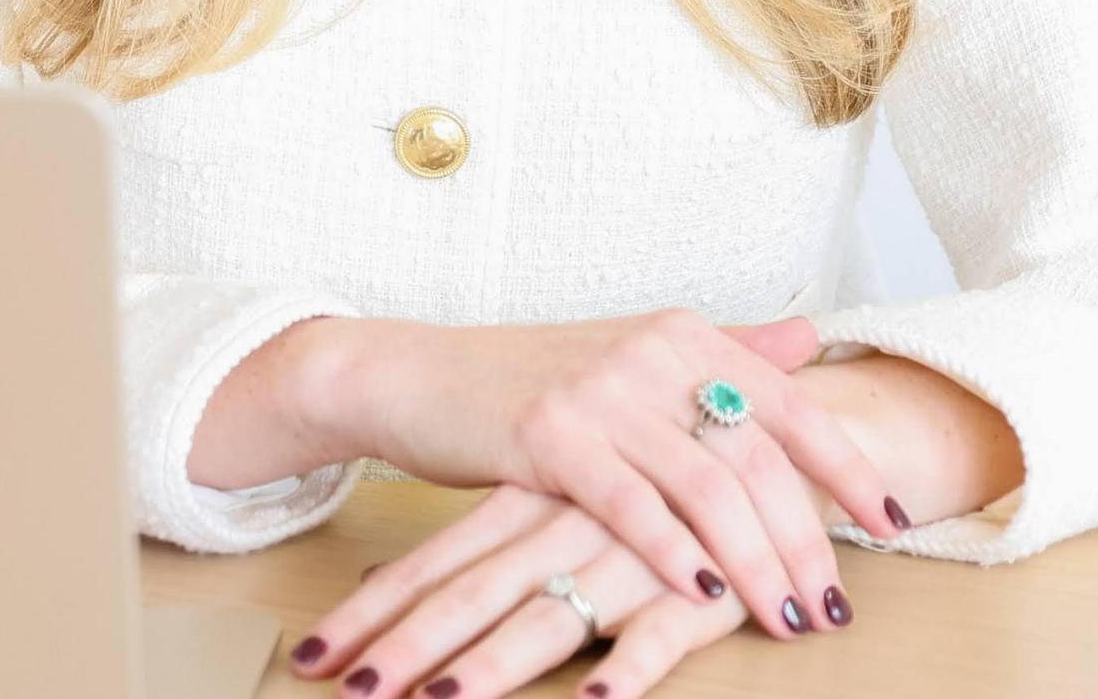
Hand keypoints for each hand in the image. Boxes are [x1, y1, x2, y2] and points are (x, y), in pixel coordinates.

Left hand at [286, 480, 776, 697]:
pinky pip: (661, 629)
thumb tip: (375, 578)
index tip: (315, 659)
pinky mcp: (700, 584)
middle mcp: (566, 525)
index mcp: (530, 500)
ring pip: (550, 614)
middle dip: (407, 648)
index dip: (373, 613)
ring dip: (493, 664)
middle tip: (351, 692)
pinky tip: (596, 697)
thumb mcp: (561, 495)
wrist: (783, 426)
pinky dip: (628, 664)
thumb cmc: (659, 472)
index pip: (433, 563)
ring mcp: (629, 554)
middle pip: (472, 594)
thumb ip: (475, 541)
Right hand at [325, 309, 900, 643]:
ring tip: (787, 619)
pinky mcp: (549, 435)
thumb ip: (726, 352)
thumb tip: (809, 342)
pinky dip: (674, 555)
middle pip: (760, 455)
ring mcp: (602, 392)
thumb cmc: (531, 380)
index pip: (793, 404)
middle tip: (834, 606)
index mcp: (685, 336)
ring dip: (757, 563)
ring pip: (708, 486)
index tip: (895, 523)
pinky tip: (706, 599)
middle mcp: (654, 353)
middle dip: (807, 539)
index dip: (849, 466)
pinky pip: (631, 504)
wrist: (418, 375)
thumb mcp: (635, 355)